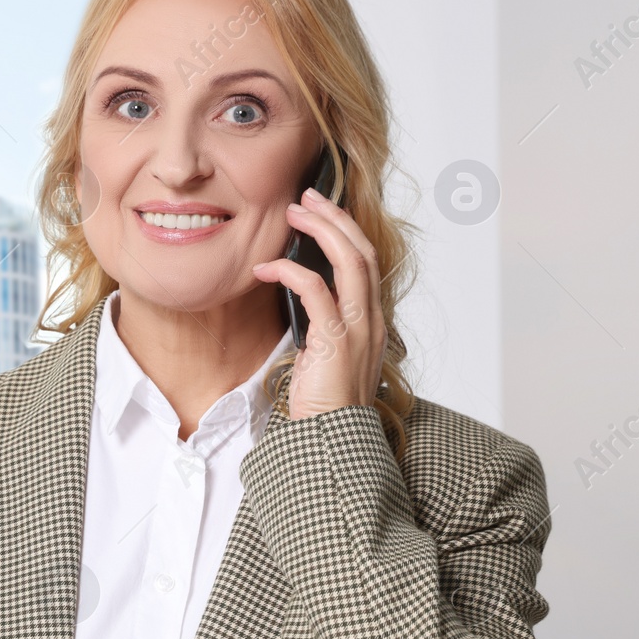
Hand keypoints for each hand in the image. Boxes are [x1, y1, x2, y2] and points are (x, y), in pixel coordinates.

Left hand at [251, 187, 385, 420]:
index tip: (319, 210)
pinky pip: (316, 292)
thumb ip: (322, 325)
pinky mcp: (336, 342)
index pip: (366, 261)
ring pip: (349, 262)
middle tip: (305, 197)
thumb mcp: (325, 354)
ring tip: (292, 214)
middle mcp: (372, 319)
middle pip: (363, 251)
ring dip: (320, 231)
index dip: (344, 230)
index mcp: (371, 320)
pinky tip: (266, 268)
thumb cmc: (324, 401)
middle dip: (335, 217)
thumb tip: (301, 297)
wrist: (332, 441)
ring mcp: (358, 330)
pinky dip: (290, 273)